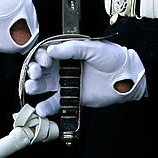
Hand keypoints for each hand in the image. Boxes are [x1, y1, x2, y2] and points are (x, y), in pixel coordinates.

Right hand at [25, 39, 146, 116]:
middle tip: (34, 73)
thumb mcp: (92, 48)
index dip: (40, 56)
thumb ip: (71, 49)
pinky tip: (40, 109)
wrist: (126, 77)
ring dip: (34, 86)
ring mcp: (66, 82)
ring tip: (31, 88)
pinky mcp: (72, 97)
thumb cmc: (111, 57)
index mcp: (66, 52)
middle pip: (41, 69)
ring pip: (43, 85)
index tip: (44, 61)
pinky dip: (46, 107)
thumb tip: (50, 50)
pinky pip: (55, 103)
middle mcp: (62, 67)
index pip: (46, 53)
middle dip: (33, 70)